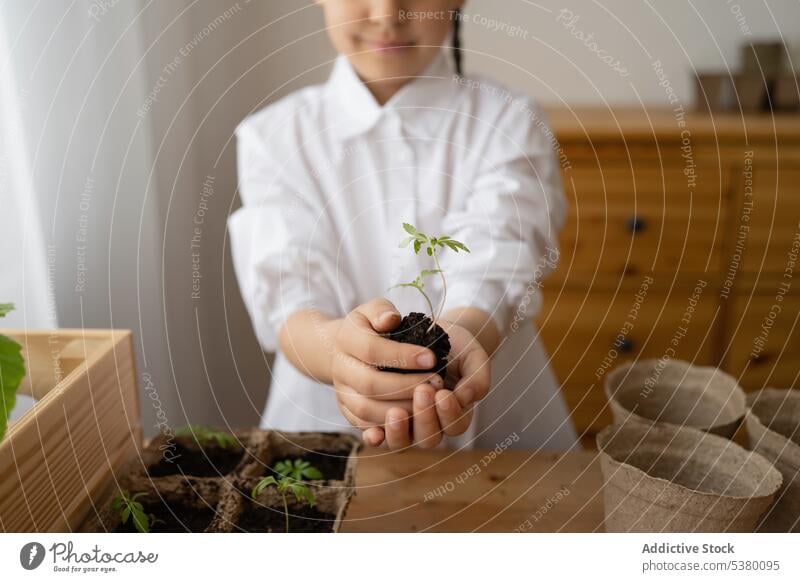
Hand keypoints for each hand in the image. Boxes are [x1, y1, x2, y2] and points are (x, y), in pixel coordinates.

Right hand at [329, 298, 444, 441]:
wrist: (344, 349)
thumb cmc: (369, 327)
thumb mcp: (374, 309)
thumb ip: (382, 310)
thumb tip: (390, 319)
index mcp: (346, 339)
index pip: (373, 350)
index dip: (402, 356)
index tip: (431, 357)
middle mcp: (340, 368)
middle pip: (370, 384)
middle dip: (406, 386)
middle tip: (436, 382)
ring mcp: (342, 392)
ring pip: (367, 410)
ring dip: (401, 409)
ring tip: (429, 401)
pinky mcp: (347, 411)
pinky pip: (364, 425)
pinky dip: (387, 427)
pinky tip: (413, 419)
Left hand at [363, 321, 491, 449]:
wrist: (425, 333)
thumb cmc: (454, 347)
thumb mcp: (472, 356)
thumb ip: (477, 377)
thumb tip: (467, 396)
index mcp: (455, 413)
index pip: (455, 425)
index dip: (450, 414)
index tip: (443, 394)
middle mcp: (431, 424)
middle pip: (429, 439)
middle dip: (426, 417)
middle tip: (423, 391)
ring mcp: (406, 425)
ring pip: (402, 443)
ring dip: (399, 431)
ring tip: (396, 412)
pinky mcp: (382, 419)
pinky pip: (378, 437)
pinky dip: (376, 437)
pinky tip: (373, 433)